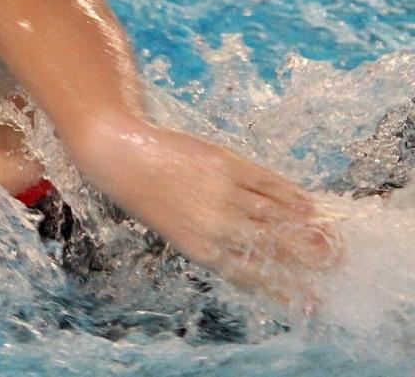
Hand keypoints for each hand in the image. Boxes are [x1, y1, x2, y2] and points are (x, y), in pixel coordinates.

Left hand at [70, 121, 341, 310]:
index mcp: (201, 248)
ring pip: (278, 215)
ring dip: (307, 227)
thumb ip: (213, 240)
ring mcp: (224, 193)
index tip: (310, 299)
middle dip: (307, 257)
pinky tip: (306, 203)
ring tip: (327, 236)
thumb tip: (253, 248)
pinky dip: (291, 195)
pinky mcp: (228, 165)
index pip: (253, 274)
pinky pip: (270, 183)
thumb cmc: (147, 195)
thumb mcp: (176, 228)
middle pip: (274, 246)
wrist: (124, 156)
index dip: (285, 288)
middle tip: (331, 262)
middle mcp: (217, 225)